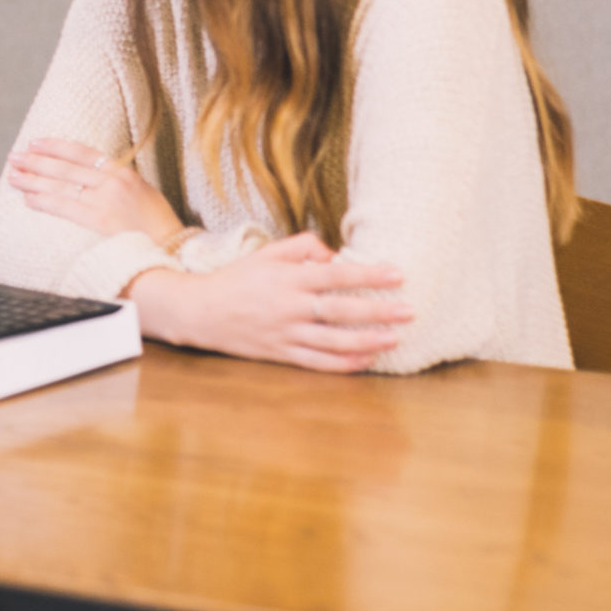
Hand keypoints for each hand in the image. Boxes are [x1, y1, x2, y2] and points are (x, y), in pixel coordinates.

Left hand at [5, 137, 183, 242]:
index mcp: (123, 170)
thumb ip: (117, 181)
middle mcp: (113, 181)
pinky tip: (28, 198)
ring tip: (13, 175)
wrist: (173, 247)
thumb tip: (89, 176)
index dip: (55, 146)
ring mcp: (106, 200)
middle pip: (66, 167)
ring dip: (33, 180)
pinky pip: (65, 207)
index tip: (35, 142)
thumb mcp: (141, 192)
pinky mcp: (100, 220)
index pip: (82, 152)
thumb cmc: (157, 223)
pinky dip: (44, 201)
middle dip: (36, 161)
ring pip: (61, 185)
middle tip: (14, 157)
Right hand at [127, 233, 412, 372]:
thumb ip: (301, 247)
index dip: (368, 275)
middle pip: (340, 311)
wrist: (201, 312)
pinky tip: (367, 359)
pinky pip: (319, 363)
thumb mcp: (266, 253)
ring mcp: (286, 334)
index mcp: (287, 278)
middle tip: (409, 311)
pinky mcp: (281, 355)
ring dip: (368, 341)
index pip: (335, 276)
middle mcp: (289, 307)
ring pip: (334, 341)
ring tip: (395, 338)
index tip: (397, 274)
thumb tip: (334, 254)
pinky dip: (345, 363)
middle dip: (378, 311)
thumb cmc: (237, 279)